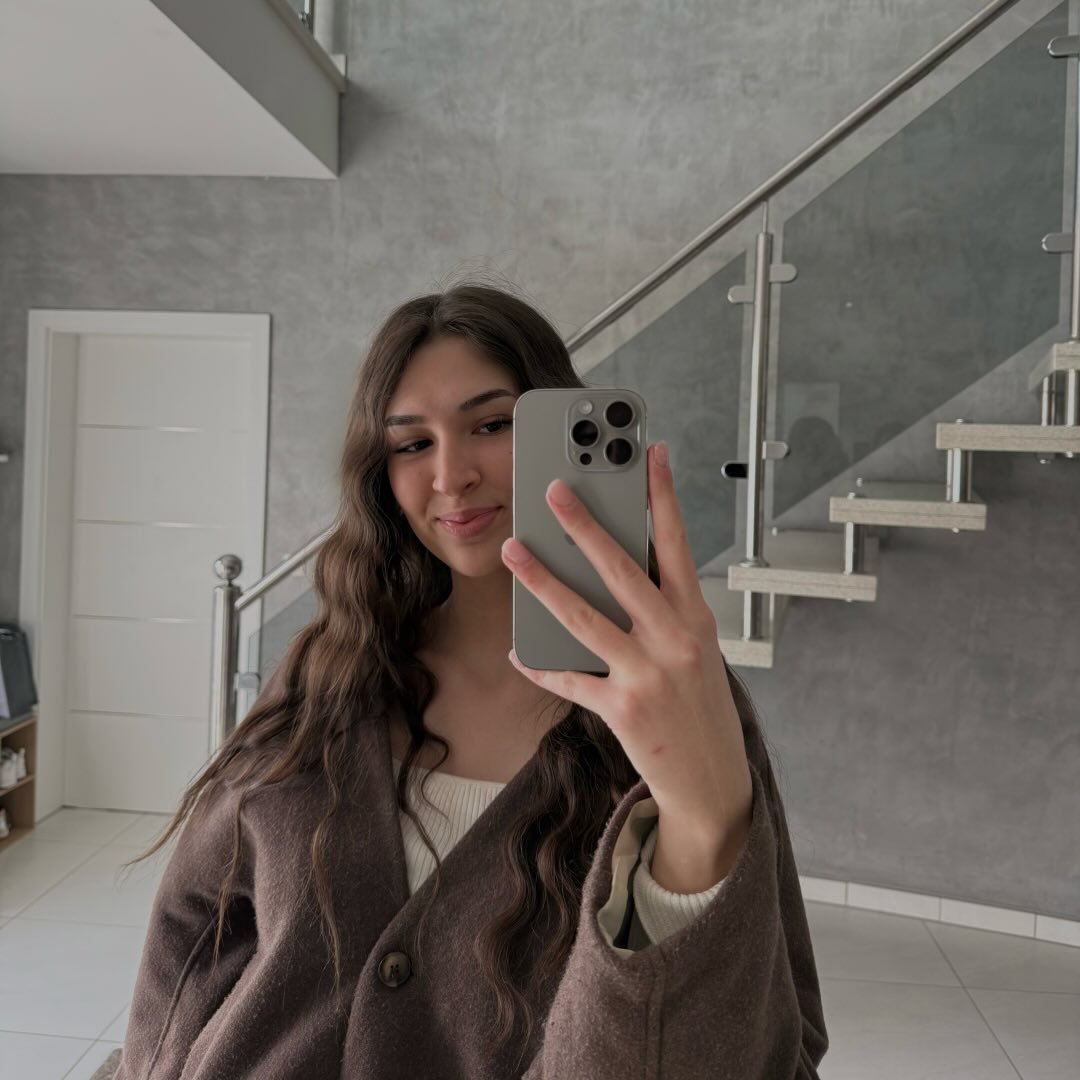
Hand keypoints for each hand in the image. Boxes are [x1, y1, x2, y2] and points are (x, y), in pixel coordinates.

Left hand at [500, 441, 751, 886]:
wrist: (714, 781)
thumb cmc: (703, 707)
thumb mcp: (695, 649)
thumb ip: (662, 609)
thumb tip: (611, 570)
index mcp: (695, 619)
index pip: (678, 544)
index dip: (662, 496)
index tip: (649, 453)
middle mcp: (674, 640)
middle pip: (622, 571)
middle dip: (585, 526)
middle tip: (554, 490)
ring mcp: (647, 674)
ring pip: (583, 617)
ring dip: (542, 582)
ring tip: (513, 552)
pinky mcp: (622, 708)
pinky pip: (569, 679)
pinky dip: (541, 665)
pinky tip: (519, 652)